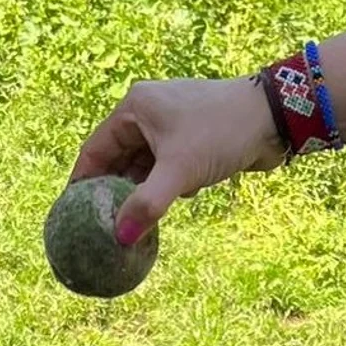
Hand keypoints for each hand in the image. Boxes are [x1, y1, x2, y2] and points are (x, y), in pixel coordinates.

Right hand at [69, 76, 284, 243]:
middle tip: (108, 225)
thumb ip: (146, 205)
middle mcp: (147, 111)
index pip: (94, 149)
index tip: (72, 213)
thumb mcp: (178, 172)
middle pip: (118, 159)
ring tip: (145, 217)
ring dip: (147, 191)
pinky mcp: (190, 137)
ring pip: (144, 166)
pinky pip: (166, 167)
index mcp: (134, 107)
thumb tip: (119, 237)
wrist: (273, 117)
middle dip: (117, 191)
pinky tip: (185, 194)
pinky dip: (170, 184)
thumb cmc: (221, 133)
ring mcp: (170, 124)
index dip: (82, 183)